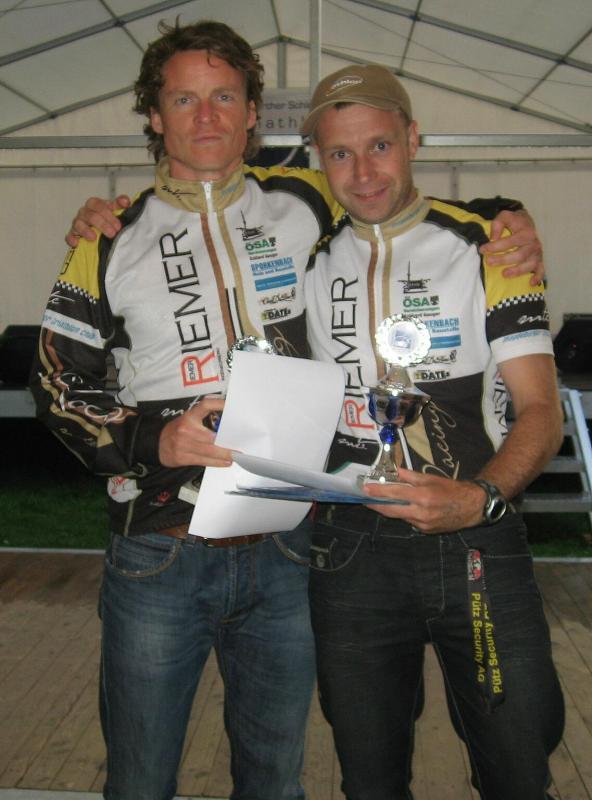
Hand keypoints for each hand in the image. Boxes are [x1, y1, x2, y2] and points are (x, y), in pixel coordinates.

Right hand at [65, 195, 130, 245]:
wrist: (101, 232)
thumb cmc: (108, 219)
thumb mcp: (115, 210)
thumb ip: (120, 204)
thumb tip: (126, 201)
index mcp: (94, 204)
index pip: (98, 205)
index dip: (108, 215)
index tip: (118, 226)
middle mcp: (84, 212)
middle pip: (90, 215)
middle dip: (102, 224)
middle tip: (112, 233)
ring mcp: (78, 223)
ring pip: (78, 224)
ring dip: (86, 231)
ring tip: (94, 238)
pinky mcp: (73, 235)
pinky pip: (69, 236)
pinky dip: (72, 239)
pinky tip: (77, 243)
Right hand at [158, 397, 232, 467]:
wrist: (157, 444)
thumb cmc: (178, 430)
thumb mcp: (189, 419)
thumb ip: (205, 418)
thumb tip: (228, 422)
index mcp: (189, 416)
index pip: (205, 405)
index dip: (218, 404)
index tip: (230, 406)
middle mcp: (186, 429)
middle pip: (212, 437)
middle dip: (228, 443)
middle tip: (239, 446)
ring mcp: (184, 445)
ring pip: (210, 451)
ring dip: (225, 455)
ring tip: (235, 456)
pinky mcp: (183, 458)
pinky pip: (204, 461)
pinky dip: (217, 462)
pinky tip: (225, 462)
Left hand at [363, 468, 485, 532]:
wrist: (471, 507)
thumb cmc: (451, 489)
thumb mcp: (431, 478)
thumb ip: (410, 476)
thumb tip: (393, 472)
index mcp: (423, 496)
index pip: (395, 494)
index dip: (378, 492)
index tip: (365, 489)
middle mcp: (421, 512)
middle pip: (391, 510)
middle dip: (376, 505)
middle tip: (365, 499)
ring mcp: (423, 524)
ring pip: (400, 516)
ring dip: (390, 509)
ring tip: (380, 501)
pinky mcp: (425, 531)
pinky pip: (409, 521)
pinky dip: (404, 514)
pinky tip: (404, 508)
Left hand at [479, 209, 543, 285]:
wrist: (527, 223)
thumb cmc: (514, 222)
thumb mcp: (505, 216)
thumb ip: (498, 224)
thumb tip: (493, 238)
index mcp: (526, 232)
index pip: (510, 241)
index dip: (495, 246)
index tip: (483, 249)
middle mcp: (533, 243)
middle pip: (519, 255)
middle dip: (503, 259)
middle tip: (489, 262)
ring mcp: (537, 253)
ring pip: (529, 264)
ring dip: (517, 271)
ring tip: (504, 274)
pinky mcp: (539, 260)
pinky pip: (541, 270)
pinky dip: (537, 277)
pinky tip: (531, 283)